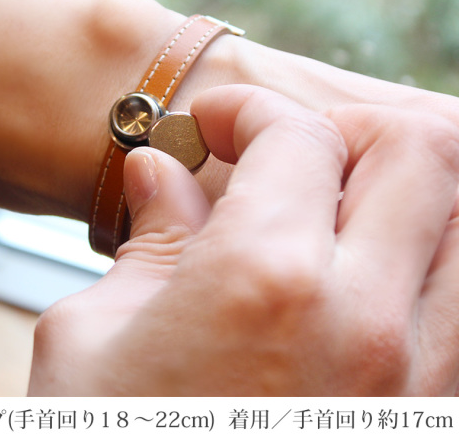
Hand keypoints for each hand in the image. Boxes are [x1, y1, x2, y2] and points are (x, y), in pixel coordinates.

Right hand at [29, 85, 458, 395]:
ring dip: (406, 187)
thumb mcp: (94, 338)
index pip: (299, 132)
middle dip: (345, 129)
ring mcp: (423, 380)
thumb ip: (148, 237)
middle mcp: (364, 320)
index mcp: (262, 281)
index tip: (215, 124)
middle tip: (287, 155)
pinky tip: (366, 270)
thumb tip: (157, 169)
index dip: (248, 108)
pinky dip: (431, 255)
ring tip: (335, 204)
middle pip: (418, 146)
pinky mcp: (434, 414)